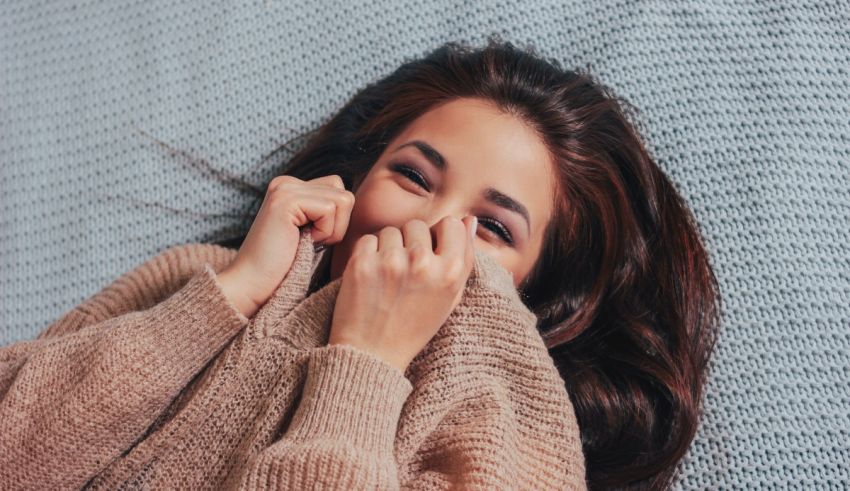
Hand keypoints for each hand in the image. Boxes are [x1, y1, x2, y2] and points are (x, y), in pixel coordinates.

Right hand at [217, 174, 354, 318]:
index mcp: (292, 187)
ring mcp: (285, 188)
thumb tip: (356, 202)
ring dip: (332, 230)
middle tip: (311, 242)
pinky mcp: (285, 200)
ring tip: (306, 242)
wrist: (253, 285)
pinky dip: (324, 233)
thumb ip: (329, 213)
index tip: (312, 239)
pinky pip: (330, 210)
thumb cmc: (286, 268)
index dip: (337, 221)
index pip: (339, 190)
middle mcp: (287, 182)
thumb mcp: (313, 233)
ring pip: (343, 200)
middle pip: (344, 192)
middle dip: (338, 224)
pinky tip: (301, 242)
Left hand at [327, 215, 477, 371]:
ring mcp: (390, 262)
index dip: (440, 235)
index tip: (431, 251)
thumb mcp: (449, 298)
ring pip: (391, 230)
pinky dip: (368, 254)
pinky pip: (368, 239)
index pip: (451, 224)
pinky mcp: (362, 263)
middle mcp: (422, 264)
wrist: (371, 354)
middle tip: (406, 270)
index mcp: (450, 273)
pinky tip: (372, 277)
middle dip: (411, 241)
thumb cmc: (413, 328)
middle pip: (418, 225)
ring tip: (388, 276)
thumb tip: (468, 220)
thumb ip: (463, 258)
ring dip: (388, 247)